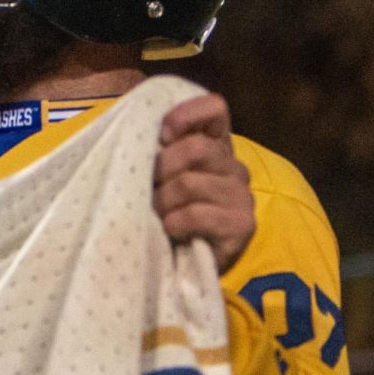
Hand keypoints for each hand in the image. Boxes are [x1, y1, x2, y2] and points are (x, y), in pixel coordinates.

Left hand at [153, 93, 254, 273]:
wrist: (181, 265)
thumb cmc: (165, 215)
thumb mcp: (158, 179)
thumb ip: (156, 153)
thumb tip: (132, 134)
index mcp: (214, 147)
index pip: (214, 108)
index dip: (186, 114)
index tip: (160, 136)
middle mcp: (233, 166)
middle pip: (194, 148)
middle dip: (160, 170)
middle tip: (147, 192)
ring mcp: (241, 195)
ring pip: (189, 183)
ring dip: (162, 202)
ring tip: (156, 216)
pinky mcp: (241, 224)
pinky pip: (196, 214)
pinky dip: (173, 223)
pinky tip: (170, 231)